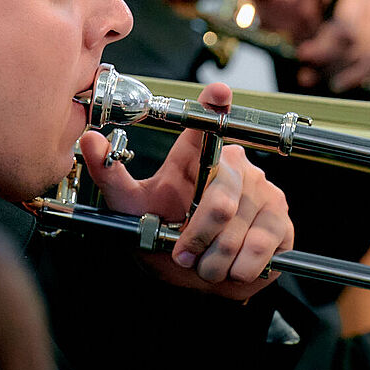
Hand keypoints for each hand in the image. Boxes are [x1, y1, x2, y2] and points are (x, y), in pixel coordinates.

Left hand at [79, 82, 292, 299]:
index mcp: (198, 156)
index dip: (215, 104)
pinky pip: (260, 247)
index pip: (209, 121)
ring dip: (214, 260)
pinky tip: (231, 266)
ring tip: (204, 262)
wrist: (198, 277)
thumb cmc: (167, 232)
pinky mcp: (281, 221)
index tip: (218, 91)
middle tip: (184, 254)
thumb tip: (87, 140)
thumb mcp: (133, 207)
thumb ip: (110, 176)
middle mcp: (235, 167)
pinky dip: (239, 269)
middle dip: (197, 237)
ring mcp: (263, 191)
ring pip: (237, 229)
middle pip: (221, 199)